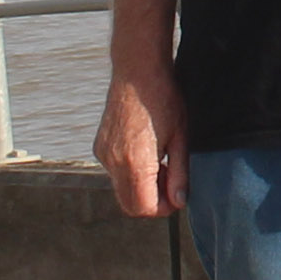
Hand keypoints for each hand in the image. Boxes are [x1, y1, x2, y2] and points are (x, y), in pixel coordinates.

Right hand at [93, 60, 187, 219]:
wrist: (137, 71)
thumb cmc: (163, 99)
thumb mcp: (180, 138)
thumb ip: (180, 175)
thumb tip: (179, 202)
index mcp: (135, 163)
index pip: (144, 208)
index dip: (164, 208)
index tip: (177, 195)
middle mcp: (114, 162)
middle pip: (130, 205)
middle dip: (152, 201)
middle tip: (170, 179)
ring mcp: (104, 155)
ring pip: (121, 190)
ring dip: (141, 188)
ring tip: (160, 163)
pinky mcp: (100, 147)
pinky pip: (115, 173)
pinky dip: (130, 174)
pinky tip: (146, 152)